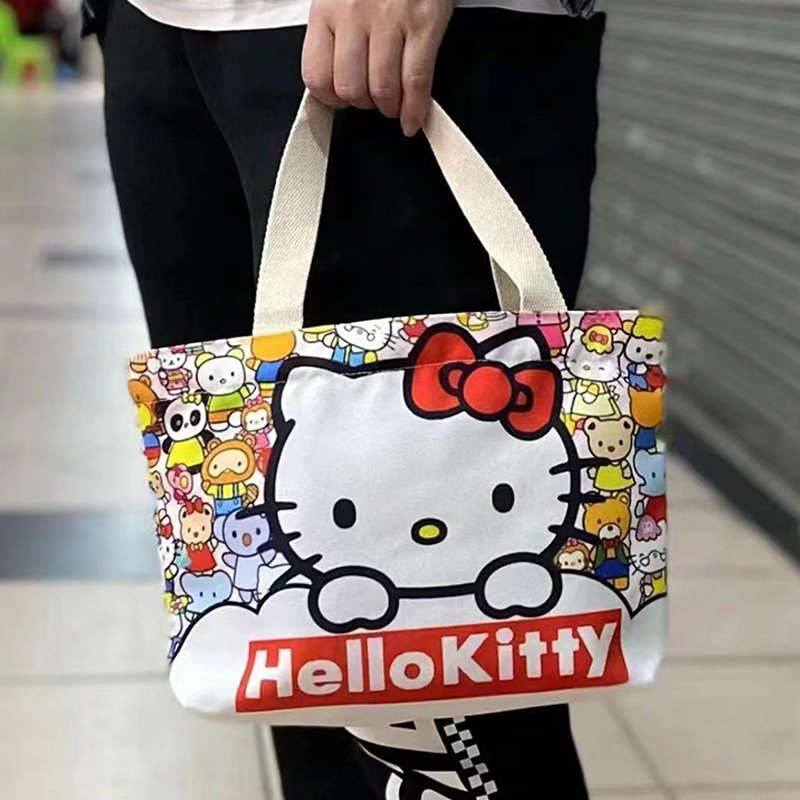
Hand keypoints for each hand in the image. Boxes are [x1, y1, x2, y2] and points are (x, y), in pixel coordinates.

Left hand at [302, 0, 454, 135]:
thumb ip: (332, 33)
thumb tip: (331, 82)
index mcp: (326, 10)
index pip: (316, 76)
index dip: (330, 99)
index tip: (342, 101)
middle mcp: (354, 17)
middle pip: (350, 88)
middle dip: (363, 105)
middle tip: (372, 101)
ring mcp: (391, 21)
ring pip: (382, 90)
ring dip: (389, 108)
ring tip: (393, 105)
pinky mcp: (424, 25)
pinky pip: (416, 80)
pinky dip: (414, 109)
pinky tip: (412, 121)